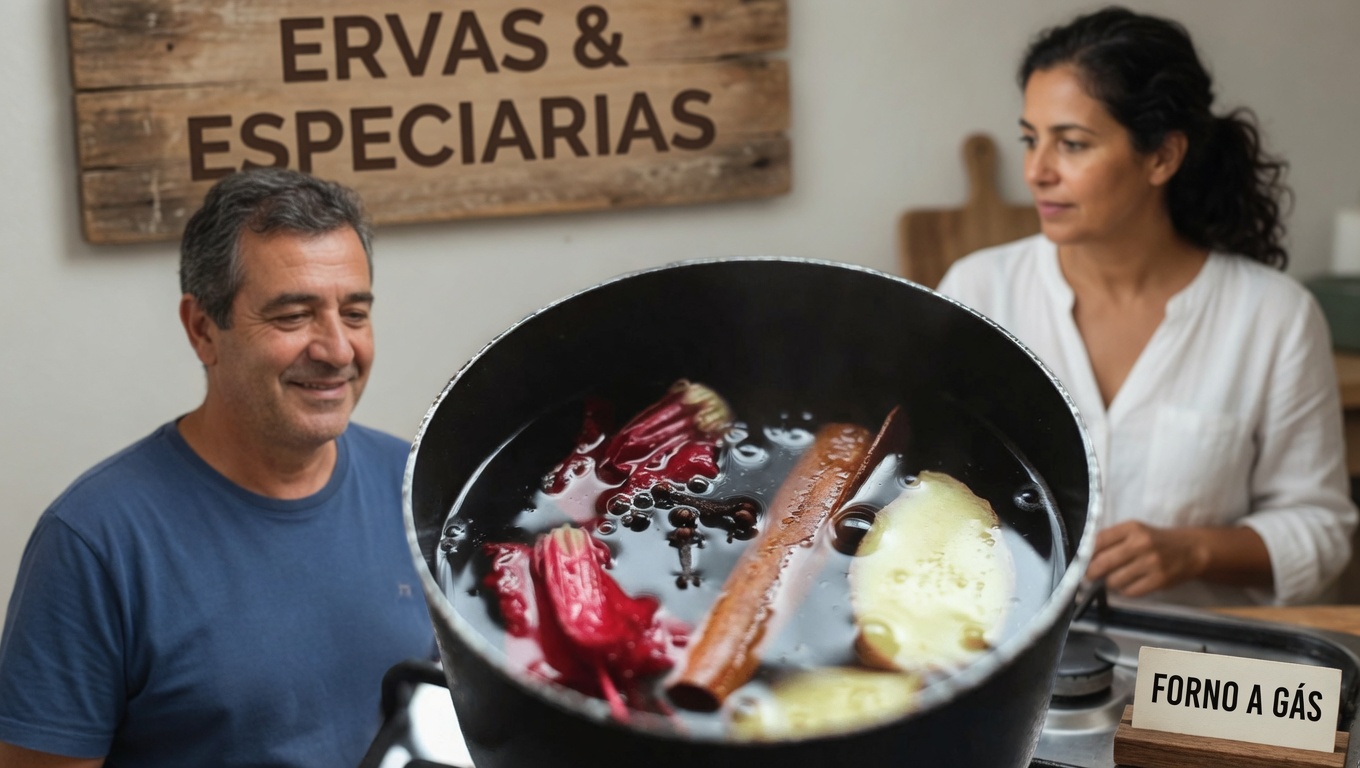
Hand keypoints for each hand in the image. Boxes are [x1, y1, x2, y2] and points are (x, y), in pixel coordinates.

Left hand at [1084, 521, 1208, 596]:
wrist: (1191, 550)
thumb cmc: (1156, 540)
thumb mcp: (1135, 532)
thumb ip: (1112, 540)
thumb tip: (1085, 557)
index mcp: (1131, 528)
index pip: (1098, 541)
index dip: (1085, 554)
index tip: (1080, 562)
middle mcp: (1141, 544)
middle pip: (1103, 563)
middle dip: (1091, 572)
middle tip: (1089, 576)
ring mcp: (1151, 563)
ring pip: (1114, 580)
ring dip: (1109, 583)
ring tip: (1113, 579)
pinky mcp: (1159, 580)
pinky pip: (1130, 591)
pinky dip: (1124, 591)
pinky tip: (1128, 585)